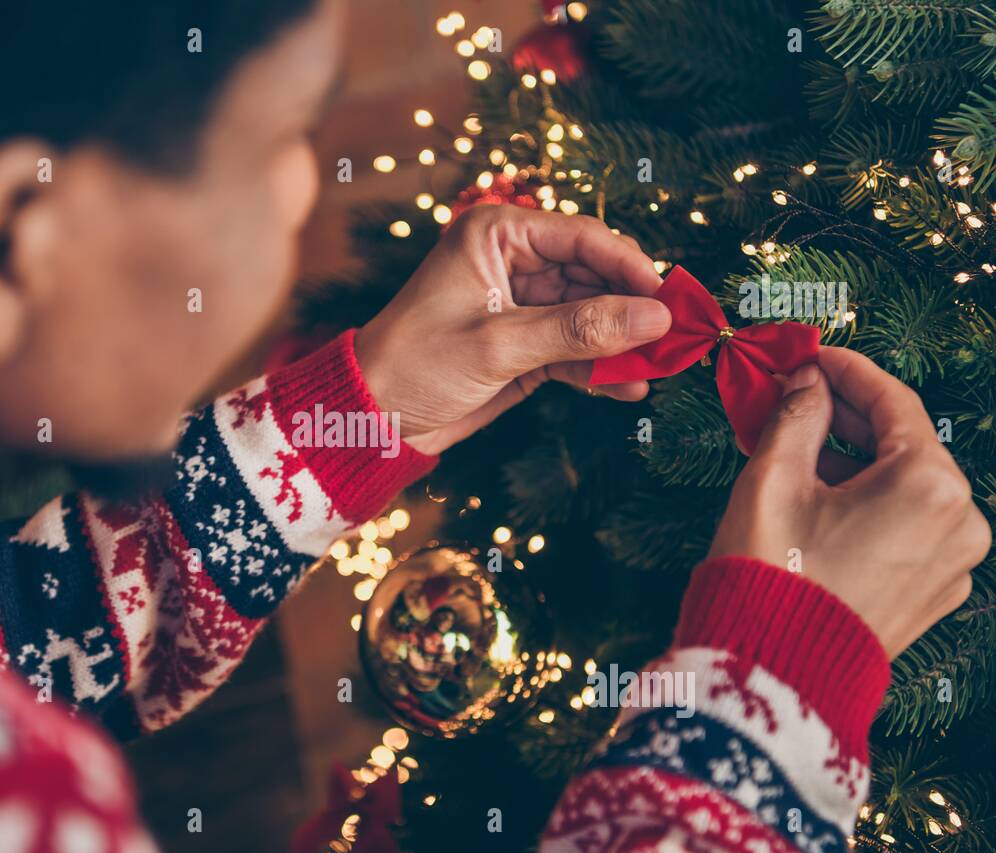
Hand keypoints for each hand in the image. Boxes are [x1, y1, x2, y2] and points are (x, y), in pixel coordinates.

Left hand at [354, 205, 669, 454]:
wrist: (372, 418)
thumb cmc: (416, 364)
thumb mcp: (499, 345)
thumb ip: (579, 330)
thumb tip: (655, 317)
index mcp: (497, 235)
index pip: (583, 237)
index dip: (631, 267)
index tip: (668, 299)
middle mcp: (513, 261)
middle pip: (595, 275)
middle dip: (633, 309)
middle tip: (677, 337)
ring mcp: (521, 305)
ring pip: (591, 315)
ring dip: (623, 342)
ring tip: (662, 366)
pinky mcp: (524, 346)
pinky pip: (576, 349)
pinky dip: (601, 367)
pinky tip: (630, 387)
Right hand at [709, 347, 990, 658]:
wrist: (771, 676)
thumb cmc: (771, 577)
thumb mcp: (772, 478)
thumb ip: (796, 415)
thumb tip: (806, 382)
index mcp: (930, 488)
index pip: (893, 403)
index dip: (846, 371)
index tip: (812, 355)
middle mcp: (958, 524)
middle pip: (902, 446)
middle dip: (844, 419)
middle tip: (793, 397)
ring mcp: (951, 565)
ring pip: (903, 489)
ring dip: (852, 463)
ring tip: (794, 451)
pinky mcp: (932, 595)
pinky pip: (905, 529)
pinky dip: (866, 505)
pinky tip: (817, 498)